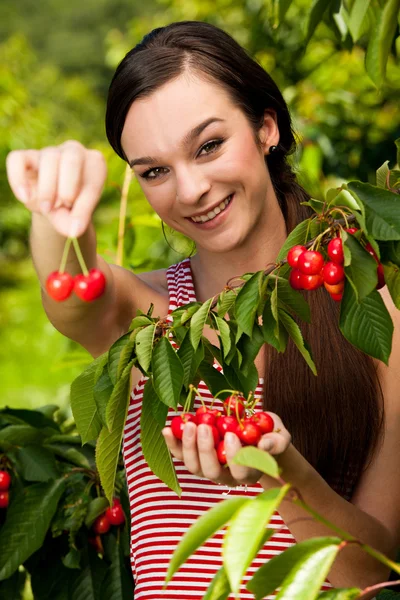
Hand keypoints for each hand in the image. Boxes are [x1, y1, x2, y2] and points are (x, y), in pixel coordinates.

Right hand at [6, 140, 106, 237]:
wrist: (53, 204)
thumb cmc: (70, 208)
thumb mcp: (74, 217)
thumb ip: (75, 222)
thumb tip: (73, 231)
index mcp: (94, 164)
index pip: (93, 177)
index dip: (84, 203)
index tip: (76, 224)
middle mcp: (74, 151)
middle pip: (72, 157)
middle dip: (66, 187)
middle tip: (60, 209)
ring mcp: (50, 152)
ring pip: (48, 157)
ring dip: (47, 187)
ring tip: (47, 209)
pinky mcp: (27, 157)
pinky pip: (17, 159)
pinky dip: (18, 179)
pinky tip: (25, 197)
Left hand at [162, 412, 290, 486]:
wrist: (254, 432)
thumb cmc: (269, 435)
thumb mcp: (279, 435)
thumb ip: (276, 441)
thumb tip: (265, 445)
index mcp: (249, 473)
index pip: (241, 472)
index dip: (234, 457)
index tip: (231, 435)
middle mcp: (226, 476)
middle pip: (211, 471)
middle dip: (205, 450)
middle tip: (204, 426)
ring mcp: (208, 468)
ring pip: (194, 466)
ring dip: (187, 446)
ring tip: (188, 424)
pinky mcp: (194, 457)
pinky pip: (180, 455)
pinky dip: (172, 444)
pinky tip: (166, 429)